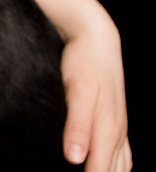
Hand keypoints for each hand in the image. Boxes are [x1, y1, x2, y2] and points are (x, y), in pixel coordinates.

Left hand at [60, 22, 131, 170]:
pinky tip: (109, 171)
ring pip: (120, 168)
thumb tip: (74, 159)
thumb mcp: (79, 92)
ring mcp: (119, 129)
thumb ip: (78, 125)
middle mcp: (116, 134)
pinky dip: (116, 170)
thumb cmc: (84, 63)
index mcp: (107, 132)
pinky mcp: (116, 122)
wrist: (96, 38)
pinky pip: (121, 156)